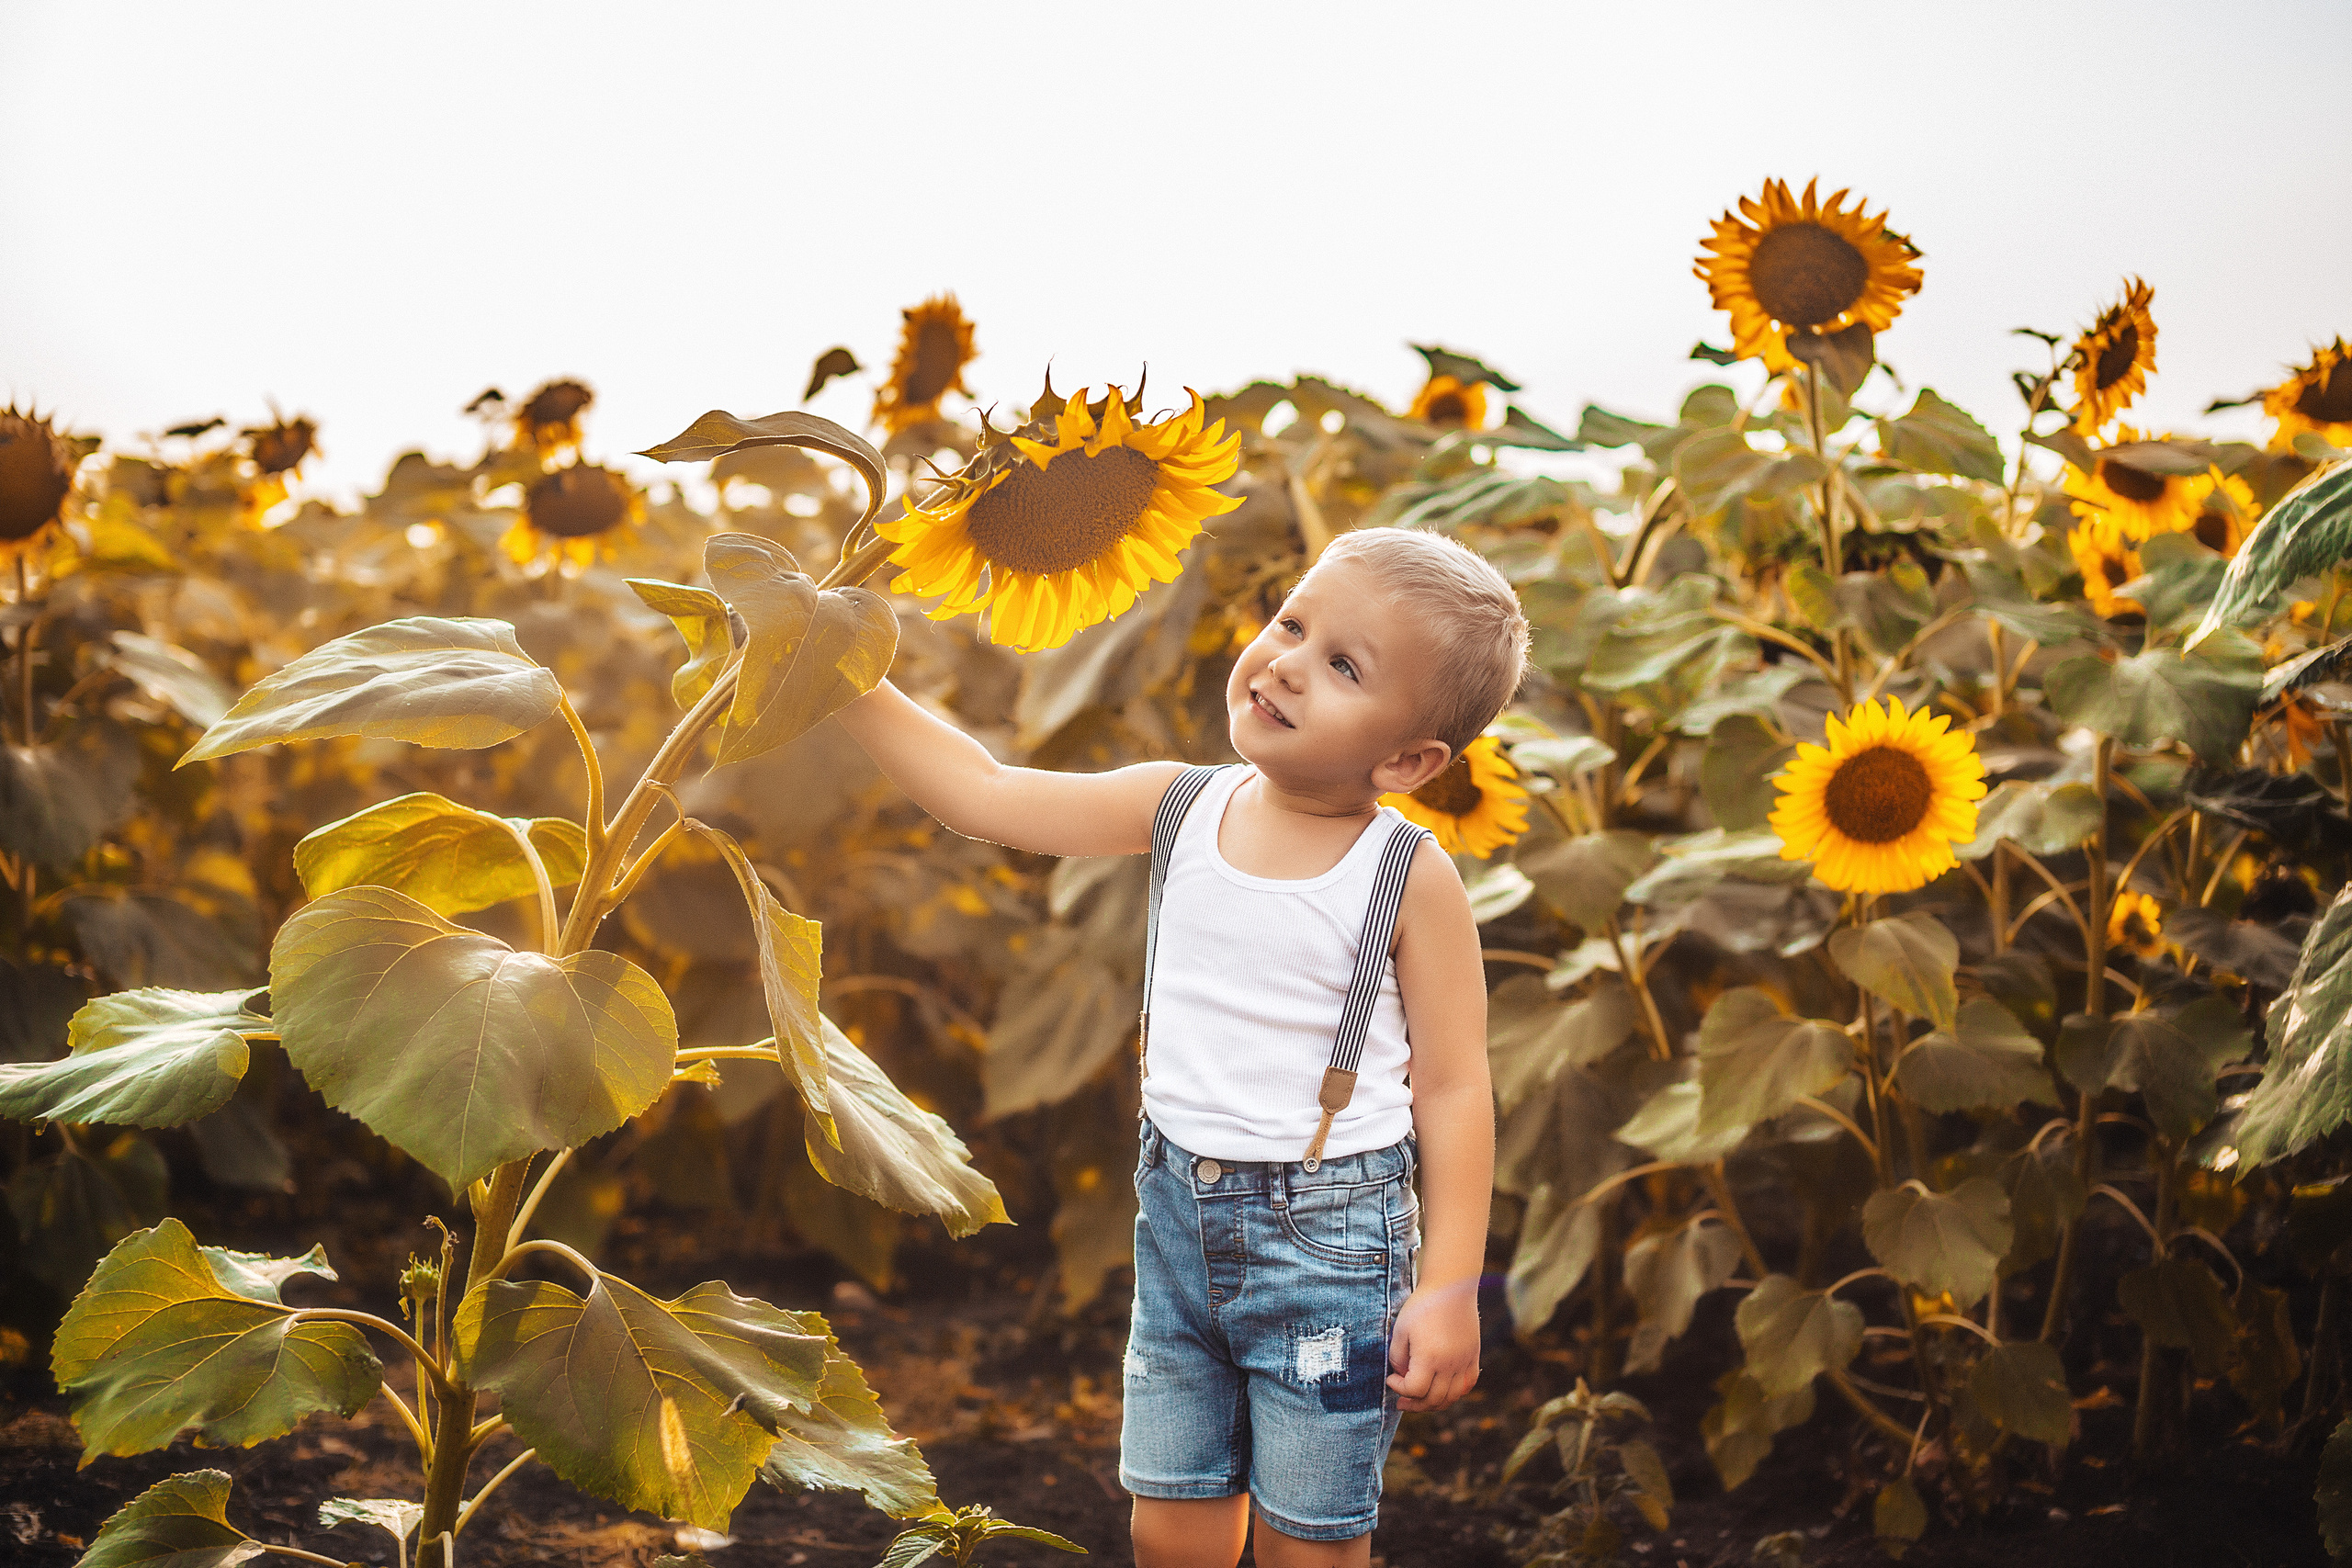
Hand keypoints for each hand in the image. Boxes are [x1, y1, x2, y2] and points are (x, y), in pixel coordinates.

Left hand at [1386, 1279, 1480, 1411]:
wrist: (1450, 1287)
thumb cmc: (1422, 1306)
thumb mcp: (1400, 1330)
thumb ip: (1398, 1358)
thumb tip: (1402, 1375)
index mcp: (1430, 1358)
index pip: (1415, 1389)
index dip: (1399, 1389)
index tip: (1391, 1379)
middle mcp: (1450, 1364)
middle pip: (1434, 1399)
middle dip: (1415, 1404)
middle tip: (1401, 1401)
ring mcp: (1464, 1361)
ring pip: (1452, 1397)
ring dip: (1434, 1403)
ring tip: (1420, 1400)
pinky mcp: (1473, 1356)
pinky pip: (1467, 1384)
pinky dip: (1455, 1393)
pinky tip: (1443, 1390)